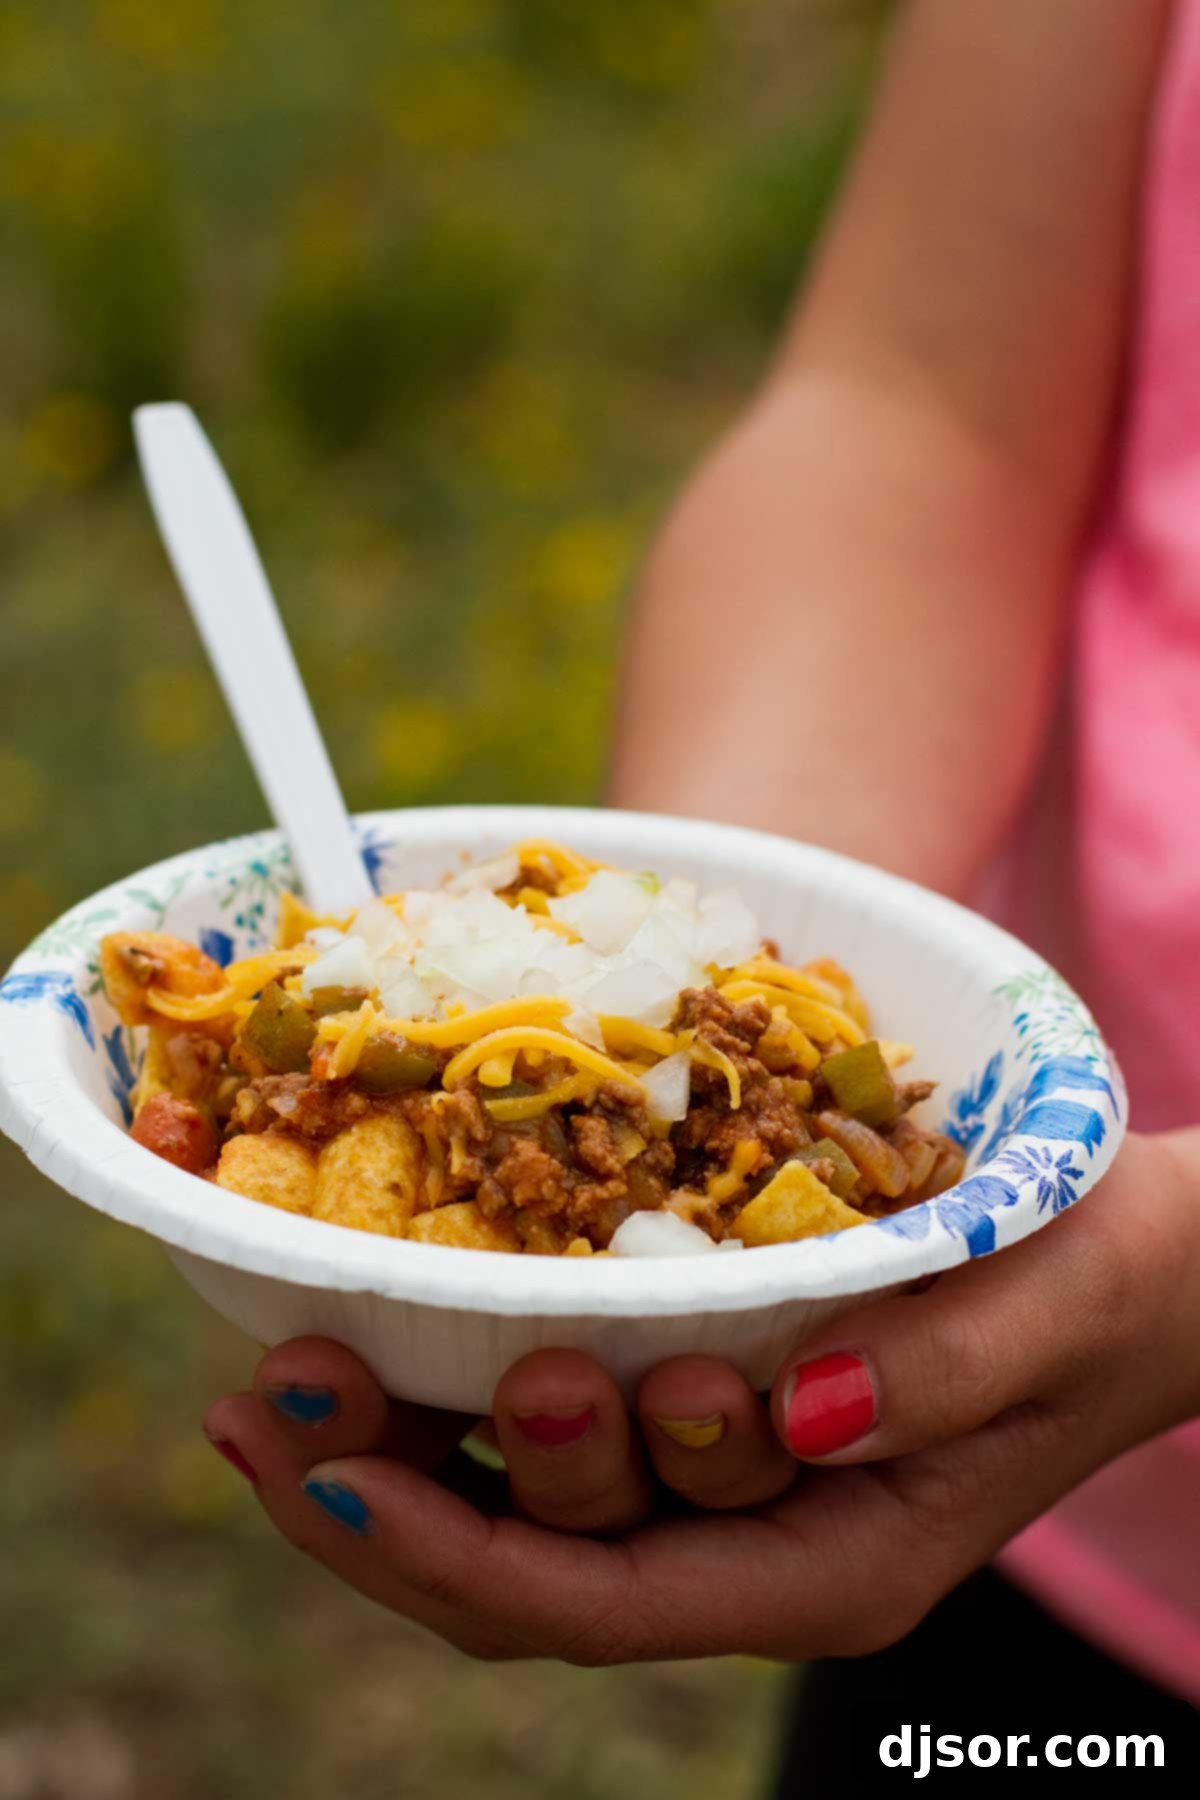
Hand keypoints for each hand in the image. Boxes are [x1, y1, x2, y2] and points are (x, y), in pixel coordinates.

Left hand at [202, 1129, 1199, 1663]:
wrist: (1141, 1268)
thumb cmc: (1107, 1280)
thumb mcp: (1047, 1308)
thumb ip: (936, 1373)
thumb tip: (786, 1407)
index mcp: (834, 1561)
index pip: (604, 1601)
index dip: (451, 1546)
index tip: (326, 1465)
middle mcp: (757, 1547)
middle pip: (531, 1578)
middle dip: (388, 1498)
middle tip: (281, 1388)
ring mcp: (723, 1493)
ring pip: (520, 1522)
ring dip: (392, 1454)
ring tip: (283, 1368)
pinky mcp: (706, 1418)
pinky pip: (550, 1450)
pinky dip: (450, 1407)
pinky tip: (376, 1337)